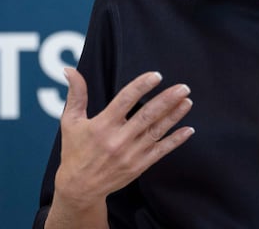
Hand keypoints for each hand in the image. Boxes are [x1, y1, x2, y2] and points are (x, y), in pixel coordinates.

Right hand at [54, 68, 194, 209]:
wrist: (79, 188)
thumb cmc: (74, 151)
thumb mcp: (71, 121)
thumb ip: (76, 94)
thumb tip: (70, 70)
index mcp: (102, 126)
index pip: (125, 100)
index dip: (141, 86)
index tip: (156, 75)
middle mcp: (118, 140)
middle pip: (147, 115)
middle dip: (167, 100)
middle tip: (183, 87)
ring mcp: (130, 154)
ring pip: (157, 131)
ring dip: (174, 115)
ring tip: (187, 101)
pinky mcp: (139, 166)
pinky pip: (161, 151)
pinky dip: (175, 140)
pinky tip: (188, 129)